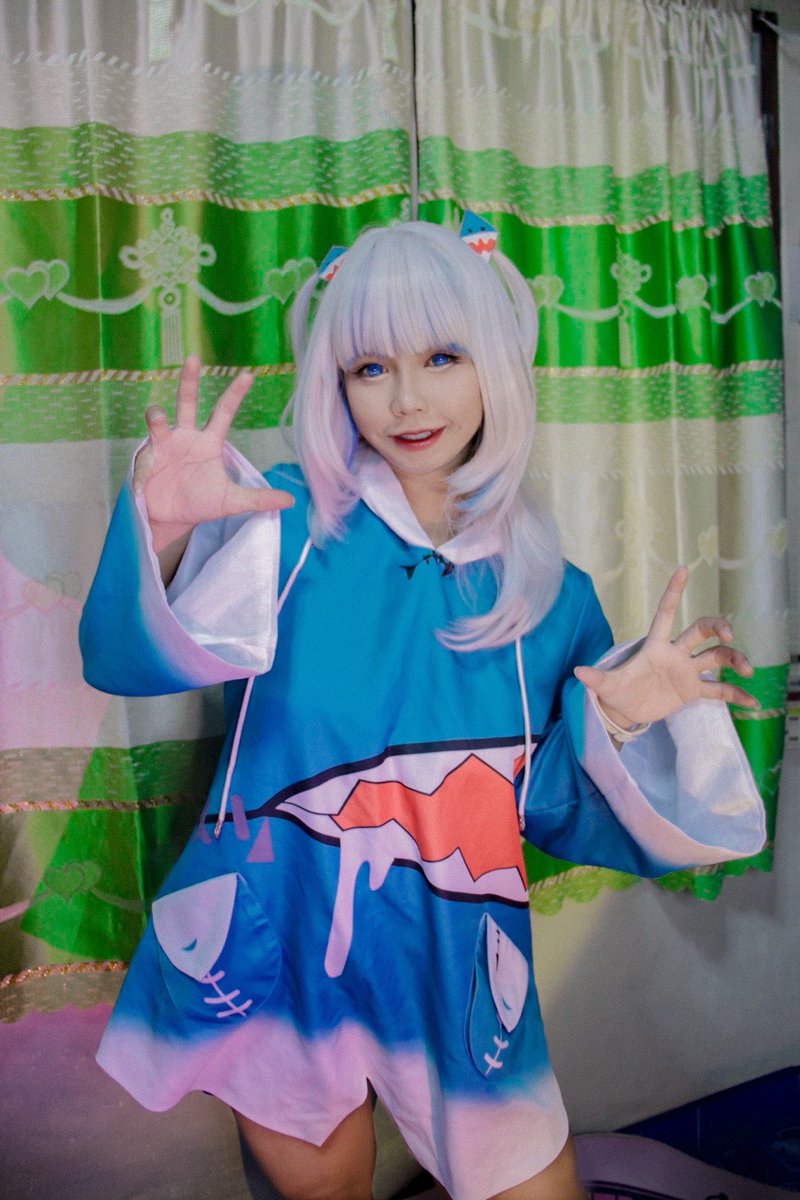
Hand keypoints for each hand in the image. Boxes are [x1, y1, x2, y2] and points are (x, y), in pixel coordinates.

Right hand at [133, 356, 293, 556]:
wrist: (171, 518)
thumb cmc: (201, 503)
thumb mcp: (231, 501)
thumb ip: (258, 498)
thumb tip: (291, 500)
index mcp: (209, 442)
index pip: (223, 412)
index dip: (234, 394)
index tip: (248, 375)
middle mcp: (186, 436)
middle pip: (187, 402)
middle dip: (189, 380)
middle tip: (194, 358)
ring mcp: (163, 444)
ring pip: (157, 419)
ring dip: (156, 416)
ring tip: (156, 418)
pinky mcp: (145, 458)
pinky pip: (143, 458)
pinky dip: (143, 472)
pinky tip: (144, 488)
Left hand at [573, 566, 757, 727]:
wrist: (625, 711)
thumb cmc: (616, 691)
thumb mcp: (606, 685)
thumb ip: (596, 678)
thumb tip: (578, 672)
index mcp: (655, 645)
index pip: (666, 612)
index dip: (674, 592)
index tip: (683, 569)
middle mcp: (675, 653)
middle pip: (700, 631)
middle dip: (717, 627)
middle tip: (727, 635)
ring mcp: (686, 671)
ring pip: (717, 656)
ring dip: (735, 660)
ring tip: (747, 671)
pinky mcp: (692, 690)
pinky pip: (719, 690)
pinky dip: (736, 695)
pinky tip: (753, 703)